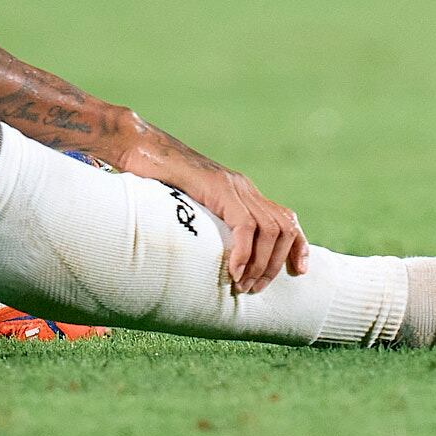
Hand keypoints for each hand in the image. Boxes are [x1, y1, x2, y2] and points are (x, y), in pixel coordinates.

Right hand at [147, 142, 306, 292]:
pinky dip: (244, 253)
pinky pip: (244, 225)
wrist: (138, 146)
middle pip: (284, 227)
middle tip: (253, 289)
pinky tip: (234, 271)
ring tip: (242, 285)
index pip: (285, 217)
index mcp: (242, 193)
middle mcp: (243, 188)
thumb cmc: (155, 181)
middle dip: (275, 264)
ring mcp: (232, 185)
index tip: (298, 272)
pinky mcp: (217, 187)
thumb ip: (207, 225)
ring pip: (270, 229)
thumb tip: (206, 262)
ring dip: (260, 264)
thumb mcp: (189, 207)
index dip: (298, 246)